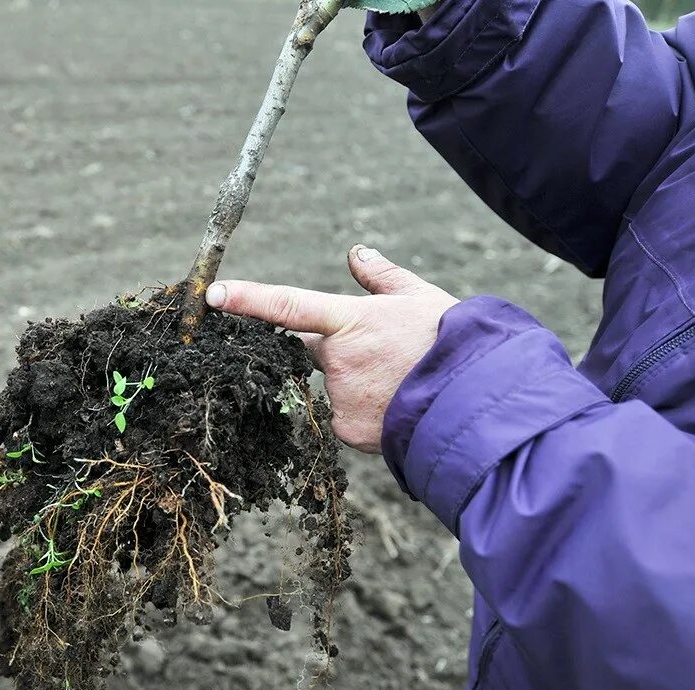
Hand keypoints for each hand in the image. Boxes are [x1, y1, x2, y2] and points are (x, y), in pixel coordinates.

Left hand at [206, 245, 457, 453]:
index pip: (288, 305)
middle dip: (336, 349)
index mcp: (350, 320)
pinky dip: (365, 416)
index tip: (213, 295)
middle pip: (313, 351)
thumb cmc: (454, 343)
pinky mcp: (348, 431)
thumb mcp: (421, 298)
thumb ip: (382, 276)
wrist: (480, 402)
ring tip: (401, 385)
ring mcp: (341, 398)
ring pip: (335, 388)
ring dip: (357, 386)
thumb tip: (356, 253)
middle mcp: (338, 360)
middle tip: (383, 354)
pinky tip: (396, 411)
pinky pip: (345, 419)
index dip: (247, 299)